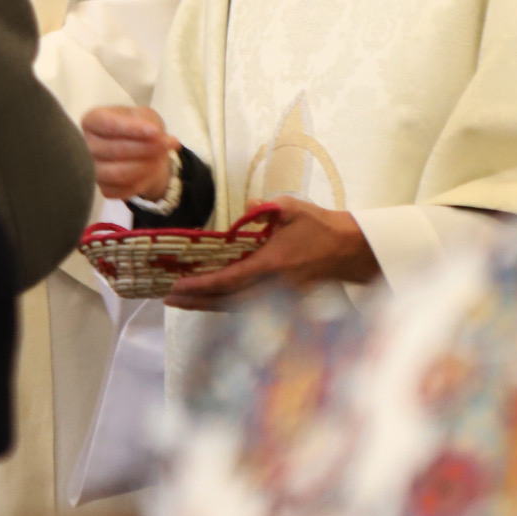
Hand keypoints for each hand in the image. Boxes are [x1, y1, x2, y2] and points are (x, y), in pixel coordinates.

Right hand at [82, 106, 176, 200]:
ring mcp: (92, 170)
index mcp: (93, 121)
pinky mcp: (103, 188)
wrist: (142, 151)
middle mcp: (86, 146)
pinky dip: (142, 182)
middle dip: (146, 148)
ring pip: (118, 174)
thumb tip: (159, 136)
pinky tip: (151, 171)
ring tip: (161, 158)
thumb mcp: (145, 116)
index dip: (132, 129)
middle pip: (115, 150)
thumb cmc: (139, 128)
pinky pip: (123, 190)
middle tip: (168, 144)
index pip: (108, 124)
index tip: (156, 132)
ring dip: (145, 167)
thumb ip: (149, 122)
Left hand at [165, 196, 378, 310]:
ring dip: (206, 306)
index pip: (229, 279)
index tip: (178, 285)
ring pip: (235, 308)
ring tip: (181, 301)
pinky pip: (246, 307)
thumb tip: (246, 207)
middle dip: (196, 301)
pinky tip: (210, 301)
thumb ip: (266, 208)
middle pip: (226, 301)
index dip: (201, 285)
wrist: (348, 250)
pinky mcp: (281, 301)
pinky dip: (224, 306)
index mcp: (272, 264)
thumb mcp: (292, 208)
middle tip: (168, 296)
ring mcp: (277, 298)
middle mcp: (272, 287)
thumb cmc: (319, 226)